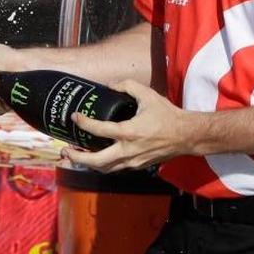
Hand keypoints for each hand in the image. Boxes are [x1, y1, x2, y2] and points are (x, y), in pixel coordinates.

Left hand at [64, 79, 197, 172]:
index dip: (84, 123)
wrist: (187, 135)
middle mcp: (129, 150)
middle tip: (65, 150)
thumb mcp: (148, 95)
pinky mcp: (138, 165)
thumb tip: (110, 85)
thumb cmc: (168, 115)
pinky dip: (103, 165)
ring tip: (76, 155)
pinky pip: (116, 168)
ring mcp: (134, 161)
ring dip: (88, 164)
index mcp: (129, 132)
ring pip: (106, 169)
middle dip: (78, 158)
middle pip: (97, 162)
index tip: (75, 117)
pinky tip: (96, 157)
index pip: (99, 130)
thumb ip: (127, 86)